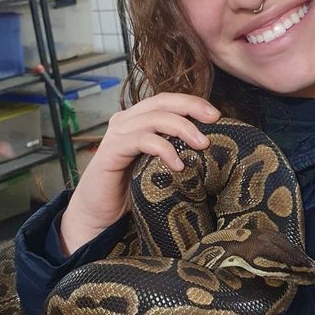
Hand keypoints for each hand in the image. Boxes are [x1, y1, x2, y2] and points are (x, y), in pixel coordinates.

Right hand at [61, 93, 219, 253]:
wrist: (98, 214)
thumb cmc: (130, 191)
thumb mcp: (156, 166)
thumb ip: (173, 150)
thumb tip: (209, 146)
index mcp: (136, 120)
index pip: (166, 101)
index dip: (191, 102)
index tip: (216, 115)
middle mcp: (125, 121)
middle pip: (161, 102)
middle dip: (190, 107)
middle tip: (214, 119)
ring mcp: (117, 134)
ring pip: (154, 118)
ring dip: (182, 128)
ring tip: (202, 145)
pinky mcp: (111, 150)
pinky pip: (142, 140)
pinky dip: (164, 149)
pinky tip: (178, 164)